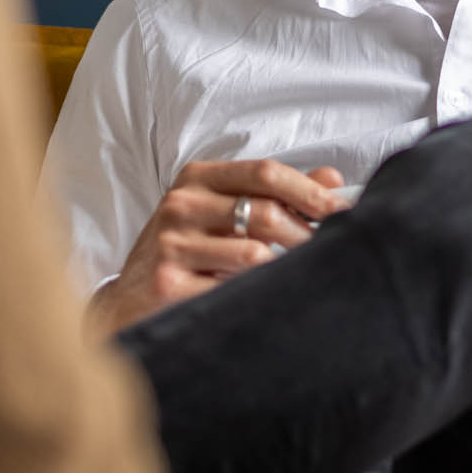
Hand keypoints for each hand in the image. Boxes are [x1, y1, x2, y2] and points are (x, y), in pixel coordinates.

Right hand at [88, 161, 348, 338]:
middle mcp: (181, 205)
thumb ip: (275, 194)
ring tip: (288, 276)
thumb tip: (332, 178)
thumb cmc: (187, 251)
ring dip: (283, 267)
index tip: (341, 210)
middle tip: (325, 250)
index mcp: (197, 178)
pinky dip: (256, 292)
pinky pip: (233, 288)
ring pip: (255, 254)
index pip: (266, 172)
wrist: (130, 300)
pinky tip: (257, 295)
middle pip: (265, 212)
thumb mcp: (223, 212)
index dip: (310, 191)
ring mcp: (172, 244)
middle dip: (305, 233)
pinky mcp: (169, 283)